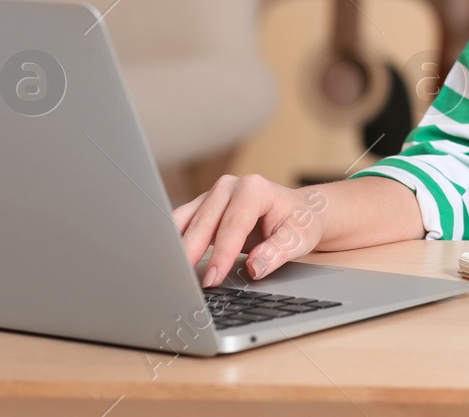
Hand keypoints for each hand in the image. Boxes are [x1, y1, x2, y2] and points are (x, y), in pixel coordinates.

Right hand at [174, 173, 327, 286]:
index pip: (233, 225)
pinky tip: (168, 262)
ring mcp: (213, 195)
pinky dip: (175, 242)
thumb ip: (277, 251)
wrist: (300, 211)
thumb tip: (255, 267)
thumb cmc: (299, 223)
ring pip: (186, 221)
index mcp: (254, 189)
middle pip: (204, 222)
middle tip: (183, 283)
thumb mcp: (299, 238)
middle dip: (192, 253)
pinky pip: (182, 224)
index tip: (212, 279)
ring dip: (178, 247)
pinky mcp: (203, 208)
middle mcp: (230, 187)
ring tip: (171, 273)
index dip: (221, 254)